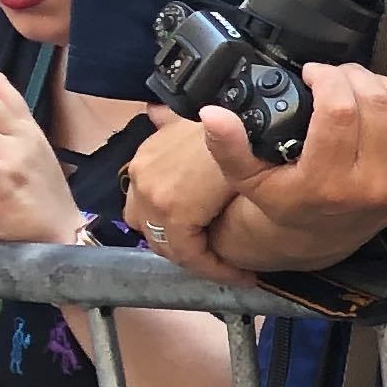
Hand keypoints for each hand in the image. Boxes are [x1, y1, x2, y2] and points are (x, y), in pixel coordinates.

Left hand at [124, 111, 241, 276]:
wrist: (246, 122)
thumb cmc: (231, 122)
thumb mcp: (194, 120)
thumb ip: (171, 122)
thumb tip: (155, 112)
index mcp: (145, 159)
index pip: (146, 207)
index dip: (172, 228)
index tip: (206, 239)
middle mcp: (140, 176)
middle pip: (151, 229)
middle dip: (180, 245)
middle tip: (216, 256)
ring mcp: (152, 195)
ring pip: (170, 247)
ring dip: (199, 259)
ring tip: (231, 269)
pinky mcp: (174, 213)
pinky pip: (191, 256)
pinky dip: (216, 268)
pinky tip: (241, 274)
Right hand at [189, 63, 386, 270]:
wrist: (327, 237)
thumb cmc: (288, 202)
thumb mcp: (248, 180)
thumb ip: (228, 147)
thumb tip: (213, 114)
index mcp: (327, 184)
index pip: (340, 111)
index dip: (327, 79)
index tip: (312, 74)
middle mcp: (373, 186)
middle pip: (374, 102)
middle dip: (350, 76)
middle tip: (331, 77)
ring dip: (376, 83)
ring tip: (351, 85)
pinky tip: (373, 103)